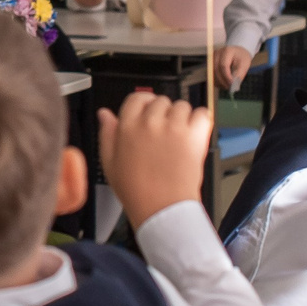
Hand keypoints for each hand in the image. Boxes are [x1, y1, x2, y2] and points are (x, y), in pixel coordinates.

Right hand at [97, 89, 211, 229]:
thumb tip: (105, 115)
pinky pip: (202, 114)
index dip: (144, 104)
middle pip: (161, 101)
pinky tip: (193, 133)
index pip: (137, 98)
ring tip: (178, 137)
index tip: (148, 112)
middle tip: (164, 132)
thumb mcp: (110, 162)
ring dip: (181, 117)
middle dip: (163, 113)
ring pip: (182, 106)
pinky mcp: (194, 135)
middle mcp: (151, 122)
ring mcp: (174, 127)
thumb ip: (107, 134)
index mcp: (128, 126)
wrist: (161, 208)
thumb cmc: (136, 190)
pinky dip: (200, 121)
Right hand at [211, 45, 254, 90]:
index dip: (226, 77)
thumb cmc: (242, 58)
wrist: (238, 51)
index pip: (223, 66)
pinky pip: (211, 74)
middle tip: (229, 88)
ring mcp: (212, 58)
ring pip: (212, 73)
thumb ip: (239, 76)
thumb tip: (233, 87)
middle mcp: (217, 53)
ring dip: (218, 82)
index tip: (232, 85)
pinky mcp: (210, 63)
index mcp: (227, 51)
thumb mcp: (244, 65)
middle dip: (222, 81)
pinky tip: (223, 84)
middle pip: (216, 70)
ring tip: (226, 86)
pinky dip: (216, 81)